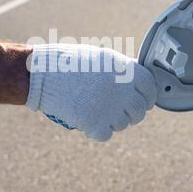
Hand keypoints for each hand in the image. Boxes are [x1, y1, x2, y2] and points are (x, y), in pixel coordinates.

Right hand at [25, 44, 156, 140]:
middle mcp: (121, 89)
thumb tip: (139, 81)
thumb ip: (123, 69)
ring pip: (122, 124)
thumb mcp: (101, 57)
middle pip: (139, 110)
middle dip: (132, 113)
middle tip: (121, 112)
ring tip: (98, 112)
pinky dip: (98, 131)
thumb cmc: (69, 62)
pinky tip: (89, 121)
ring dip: (114, 121)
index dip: (148, 97)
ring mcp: (109, 108)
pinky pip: (106, 134)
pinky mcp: (94, 123)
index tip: (144, 101)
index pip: (150, 88)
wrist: (42, 72)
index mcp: (125, 70)